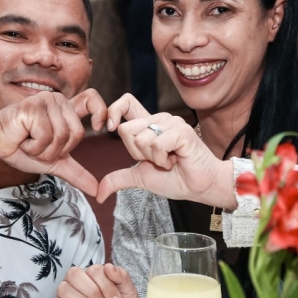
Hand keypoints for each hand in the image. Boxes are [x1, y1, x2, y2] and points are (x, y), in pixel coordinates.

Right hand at [0, 90, 103, 195]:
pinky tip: (22, 138)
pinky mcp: (32, 107)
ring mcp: (45, 101)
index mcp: (65, 109)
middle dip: (56, 150)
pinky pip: (45, 136)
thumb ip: (76, 173)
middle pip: (76, 134)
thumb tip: (97, 190)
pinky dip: (33, 146)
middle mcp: (57, 101)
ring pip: (61, 136)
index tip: (99, 127)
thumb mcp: (53, 163)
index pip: (92, 99)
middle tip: (38, 146)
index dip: (101, 112)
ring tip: (29, 142)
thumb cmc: (20, 149)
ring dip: (43, 150)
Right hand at [52, 264, 139, 297]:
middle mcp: (78, 279)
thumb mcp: (127, 290)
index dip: (106, 286)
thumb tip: (109, 267)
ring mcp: (66, 292)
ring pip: (64, 288)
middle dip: (92, 291)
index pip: (94, 270)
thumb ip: (121, 276)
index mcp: (93, 272)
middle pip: (74, 274)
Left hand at [97, 94, 233, 206]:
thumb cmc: (175, 179)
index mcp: (148, 124)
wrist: (200, 187)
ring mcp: (171, 122)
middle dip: (137, 153)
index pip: (126, 102)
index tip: (107, 128)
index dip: (113, 112)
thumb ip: (118, 179)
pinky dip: (163, 160)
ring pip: (141, 139)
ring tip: (169, 160)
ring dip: (153, 159)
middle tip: (157, 159)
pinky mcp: (181, 131)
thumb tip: (98, 194)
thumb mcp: (140, 177)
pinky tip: (176, 161)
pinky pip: (157, 145)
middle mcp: (159, 119)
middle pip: (126, 130)